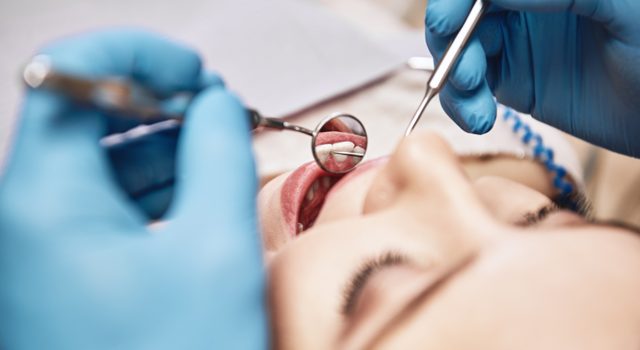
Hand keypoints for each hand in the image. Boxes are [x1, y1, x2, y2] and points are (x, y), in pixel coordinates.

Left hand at [0, 30, 266, 348]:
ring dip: (162, 142)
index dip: (136, 55)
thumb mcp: (216, 246)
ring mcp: (44, 248)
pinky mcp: (68, 272)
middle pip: (86, 117)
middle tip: (218, 106)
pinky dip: (155, 183)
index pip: (70, 78)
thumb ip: (219, 154)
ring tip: (220, 143)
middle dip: (158, 100)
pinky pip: (107, 203)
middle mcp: (27, 219)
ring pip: (101, 161)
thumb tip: (216, 105)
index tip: (191, 68)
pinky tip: (199, 186)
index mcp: (44, 202)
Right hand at [425, 0, 639, 156]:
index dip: (456, 2)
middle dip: (451, 44)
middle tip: (461, 74)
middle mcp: (527, 5)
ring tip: (475, 109)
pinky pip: (470, 88)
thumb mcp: (619, 8)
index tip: (447, 25)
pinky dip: (462, 104)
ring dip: (455, 81)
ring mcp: (517, 42)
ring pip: (460, 51)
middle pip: (464, 14)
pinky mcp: (513, 81)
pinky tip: (477, 118)